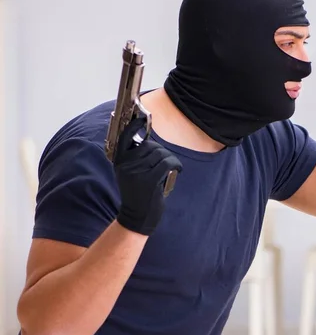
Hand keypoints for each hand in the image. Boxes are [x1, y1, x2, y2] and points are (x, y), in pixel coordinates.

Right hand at [114, 117, 182, 235]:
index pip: (124, 136)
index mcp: (119, 161)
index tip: (141, 117)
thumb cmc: (137, 192)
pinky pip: (168, 162)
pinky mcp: (149, 180)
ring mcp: (136, 172)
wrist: (137, 217)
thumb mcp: (129, 173)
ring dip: (170, 159)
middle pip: (150, 145)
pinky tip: (178, 170)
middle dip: (161, 151)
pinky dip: (176, 164)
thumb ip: (135, 157)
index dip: (133, 125)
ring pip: (160, 153)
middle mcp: (125, 165)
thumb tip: (147, 140)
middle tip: (166, 162)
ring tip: (170, 168)